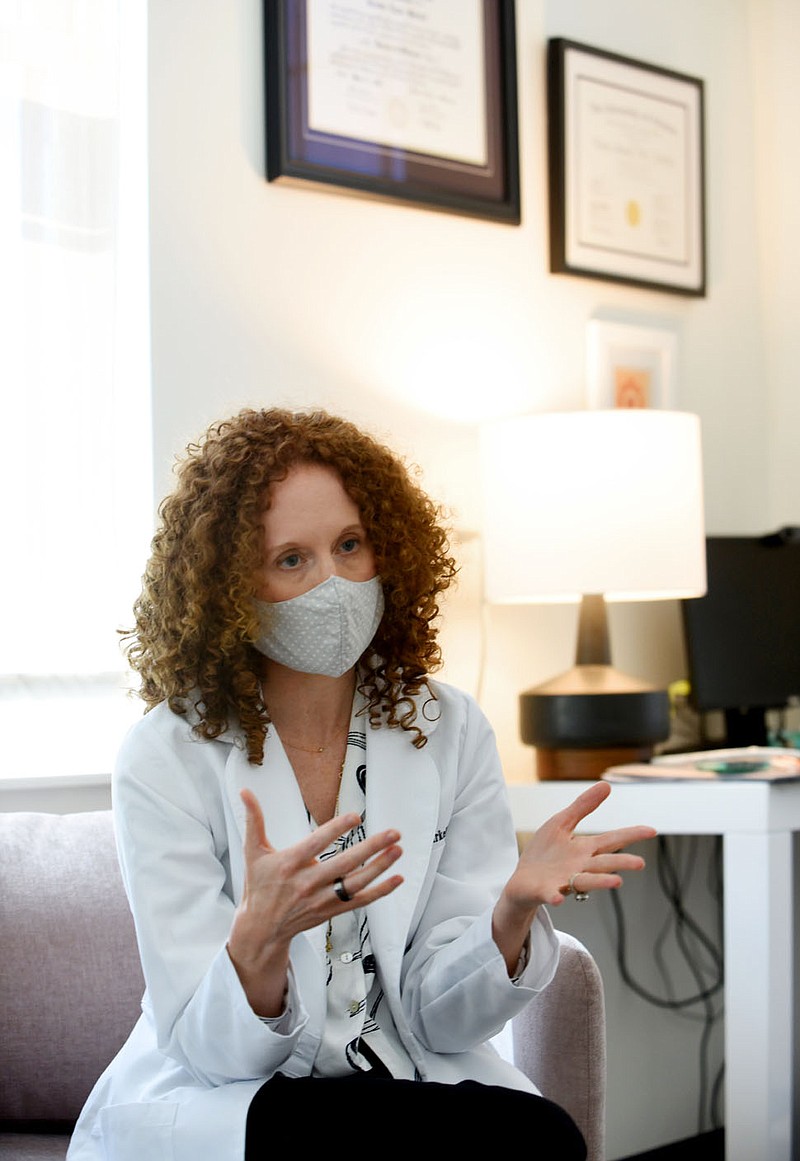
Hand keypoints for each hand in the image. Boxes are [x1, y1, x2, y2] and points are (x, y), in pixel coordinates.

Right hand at [228, 789, 402, 1015]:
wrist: (261, 928)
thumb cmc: (258, 885)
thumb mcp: (252, 852)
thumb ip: (253, 820)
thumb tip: (245, 791)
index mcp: (289, 864)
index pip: (316, 844)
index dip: (336, 830)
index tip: (356, 816)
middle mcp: (307, 883)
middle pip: (344, 864)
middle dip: (370, 848)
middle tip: (393, 832)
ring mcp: (321, 900)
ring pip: (356, 883)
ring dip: (380, 867)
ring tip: (398, 849)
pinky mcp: (331, 911)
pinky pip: (360, 902)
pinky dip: (381, 891)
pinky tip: (397, 878)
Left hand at [492, 781, 655, 972]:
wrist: (522, 880)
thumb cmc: (545, 852)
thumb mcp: (562, 823)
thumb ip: (583, 807)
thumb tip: (606, 785)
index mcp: (584, 849)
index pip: (611, 841)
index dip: (630, 835)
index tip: (651, 830)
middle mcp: (579, 867)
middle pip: (603, 864)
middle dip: (620, 863)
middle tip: (639, 863)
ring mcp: (564, 880)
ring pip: (585, 881)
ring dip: (599, 882)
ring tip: (617, 882)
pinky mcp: (545, 891)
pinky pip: (552, 894)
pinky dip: (556, 896)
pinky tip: (559, 898)